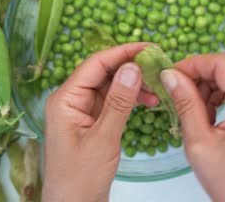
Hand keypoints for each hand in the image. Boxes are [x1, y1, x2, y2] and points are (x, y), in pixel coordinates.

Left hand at [42, 43, 157, 201]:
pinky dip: (129, 101)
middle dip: (130, 69)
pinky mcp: (92, 123)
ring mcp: (81, 112)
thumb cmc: (81, 177)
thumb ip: (118, 102)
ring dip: (132, 86)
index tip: (149, 48)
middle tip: (159, 68)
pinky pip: (112, 104)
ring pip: (109, 88)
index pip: (95, 64)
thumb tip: (132, 67)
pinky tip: (147, 102)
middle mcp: (71, 100)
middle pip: (102, 74)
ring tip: (157, 91)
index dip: (122, 53)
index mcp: (65, 99)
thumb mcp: (103, 138)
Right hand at [160, 51, 224, 201]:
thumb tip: (170, 75)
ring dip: (213, 80)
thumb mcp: (199, 143)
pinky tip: (211, 110)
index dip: (195, 63)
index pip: (224, 63)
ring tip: (196, 105)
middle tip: (182, 88)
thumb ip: (185, 103)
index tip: (173, 75)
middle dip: (203, 70)